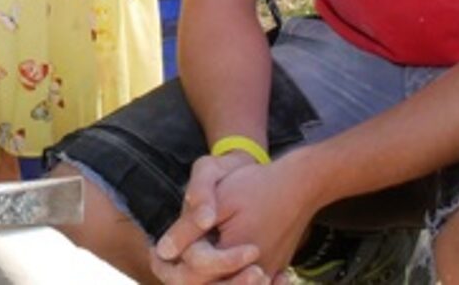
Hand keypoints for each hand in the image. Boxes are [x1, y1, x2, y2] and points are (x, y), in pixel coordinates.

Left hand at [154, 155, 309, 284]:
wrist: (301, 184)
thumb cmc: (258, 186)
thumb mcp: (218, 200)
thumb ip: (189, 228)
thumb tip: (162, 251)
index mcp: (234, 256)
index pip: (192, 273)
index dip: (170, 264)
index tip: (158, 251)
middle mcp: (254, 274)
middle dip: (185, 275)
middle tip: (164, 260)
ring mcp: (268, 275)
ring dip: (209, 279)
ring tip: (186, 263)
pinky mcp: (275, 271)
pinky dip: (234, 280)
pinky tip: (220, 271)